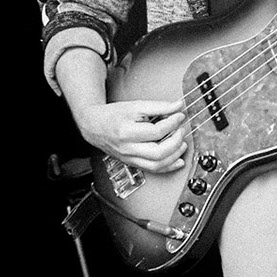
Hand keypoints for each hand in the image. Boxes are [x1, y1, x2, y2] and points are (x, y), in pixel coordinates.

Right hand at [73, 93, 189, 172]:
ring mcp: (129, 158)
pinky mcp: (132, 163)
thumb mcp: (135, 105)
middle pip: (158, 153)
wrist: (95, 126)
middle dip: (176, 142)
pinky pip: (152, 170)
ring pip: (156, 165)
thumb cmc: (113, 115)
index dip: (172, 123)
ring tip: (182, 143)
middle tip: (181, 130)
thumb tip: (178, 106)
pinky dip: (168, 167)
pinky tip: (178, 160)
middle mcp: (128, 149)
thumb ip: (159, 106)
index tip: (179, 115)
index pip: (156, 132)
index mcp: (127, 132)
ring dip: (175, 156)